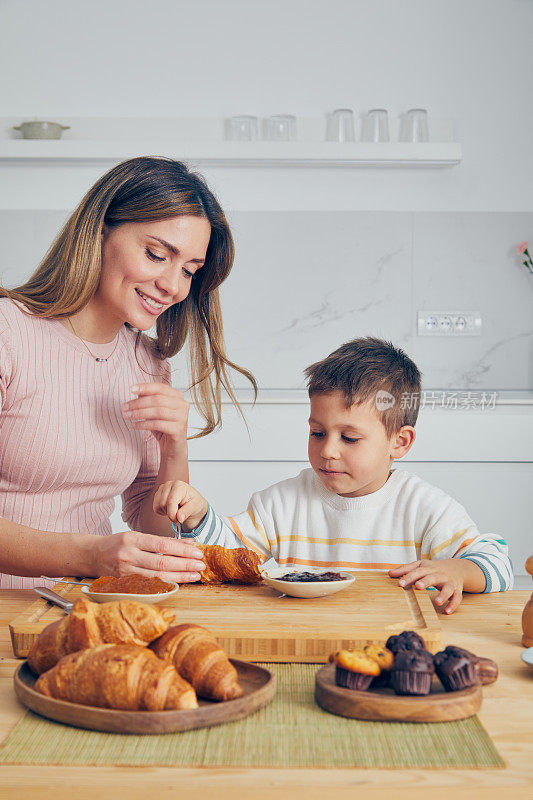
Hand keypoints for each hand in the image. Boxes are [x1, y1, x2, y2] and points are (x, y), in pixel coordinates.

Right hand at [91, 530, 205, 583]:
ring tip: (195, 575)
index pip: (163, 545)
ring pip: (157, 577)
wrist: (93, 555)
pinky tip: (178, 584)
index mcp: (132, 539)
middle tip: (201, 565)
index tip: (197, 552)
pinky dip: (166, 585)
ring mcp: (125, 572)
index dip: (182, 550)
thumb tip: (189, 542)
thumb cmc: (118, 544)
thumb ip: (163, 541)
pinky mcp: (124, 585)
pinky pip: (149, 586)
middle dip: (185, 565)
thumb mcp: (138, 536)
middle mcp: (128, 556)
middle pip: (162, 563)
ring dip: (179, 577)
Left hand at [121, 383, 188, 458]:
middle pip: (157, 399)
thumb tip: (137, 392)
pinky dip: (143, 424)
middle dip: (138, 403)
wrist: (173, 447)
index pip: (160, 387)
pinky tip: (134, 425)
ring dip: (139, 413)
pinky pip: (158, 424)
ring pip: (158, 411)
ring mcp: (182, 417)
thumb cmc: (163, 427)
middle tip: (124, 408)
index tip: (130, 389)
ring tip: (127, 416)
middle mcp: (182, 405)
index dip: (145, 387)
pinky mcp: (178, 429)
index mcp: (177, 396)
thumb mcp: (154, 411)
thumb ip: (148, 400)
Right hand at [153, 480, 207, 531]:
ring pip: (157, 506)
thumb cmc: (194, 502)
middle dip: (170, 514)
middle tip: (179, 515)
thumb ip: (187, 511)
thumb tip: (179, 518)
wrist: (192, 501)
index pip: (170, 501)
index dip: (172, 514)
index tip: (178, 521)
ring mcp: (162, 489)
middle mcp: (169, 484)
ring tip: (176, 510)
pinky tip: (170, 509)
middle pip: (162, 504)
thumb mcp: (195, 506)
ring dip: (166, 512)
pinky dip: (162, 512)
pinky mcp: (158, 494)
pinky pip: (155, 508)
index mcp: (179, 485)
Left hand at [388, 558, 465, 613]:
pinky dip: (453, 604)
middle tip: (418, 586)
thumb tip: (389, 574)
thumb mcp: (420, 565)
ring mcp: (449, 582)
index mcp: (428, 568)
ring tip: (436, 602)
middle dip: (426, 581)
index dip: (409, 577)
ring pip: (448, 588)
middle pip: (432, 577)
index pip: (417, 572)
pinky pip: (457, 598)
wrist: (457, 568)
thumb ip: (405, 569)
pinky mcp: (457, 590)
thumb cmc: (433, 568)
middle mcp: (439, 575)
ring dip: (443, 595)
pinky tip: (447, 611)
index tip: (400, 583)